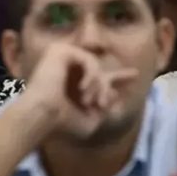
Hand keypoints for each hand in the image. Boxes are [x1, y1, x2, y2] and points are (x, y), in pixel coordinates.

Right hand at [21, 42, 138, 139]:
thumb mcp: (90, 121)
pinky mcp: (59, 51)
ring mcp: (61, 58)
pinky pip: (89, 59)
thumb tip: (114, 94)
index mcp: (71, 84)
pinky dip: (92, 75)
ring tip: (90, 102)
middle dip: (110, 84)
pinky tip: (83, 90)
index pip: (99, 76)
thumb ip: (104, 108)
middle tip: (102, 103)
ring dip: (99, 86)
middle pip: (99, 68)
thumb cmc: (61, 124)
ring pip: (96, 66)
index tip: (135, 75)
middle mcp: (66, 69)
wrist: (41, 117)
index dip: (118, 77)